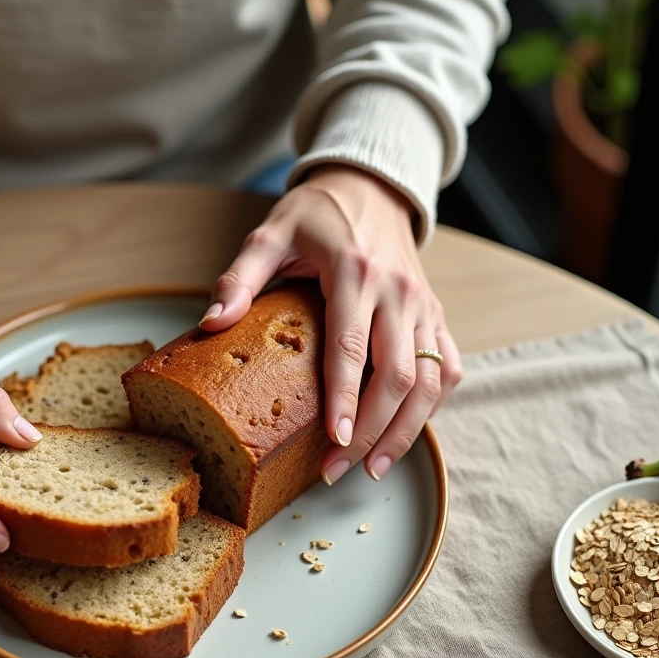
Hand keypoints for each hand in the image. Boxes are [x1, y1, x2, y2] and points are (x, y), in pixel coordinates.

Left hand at [201, 165, 461, 483]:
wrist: (370, 188)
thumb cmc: (315, 215)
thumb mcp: (270, 235)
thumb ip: (240, 279)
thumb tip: (211, 323)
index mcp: (355, 272)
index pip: (353, 348)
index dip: (346, 399)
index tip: (335, 440)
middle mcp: (399, 292)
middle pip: (398, 375)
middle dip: (372, 431)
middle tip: (339, 469)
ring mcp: (424, 306)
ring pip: (430, 380)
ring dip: (406, 430)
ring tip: (374, 468)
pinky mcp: (437, 315)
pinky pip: (447, 367)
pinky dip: (432, 407)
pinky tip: (405, 433)